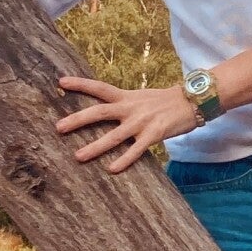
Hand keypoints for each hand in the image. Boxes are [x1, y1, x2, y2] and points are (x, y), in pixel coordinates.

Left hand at [55, 76, 202, 173]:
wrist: (193, 101)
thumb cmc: (165, 102)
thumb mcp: (141, 98)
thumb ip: (124, 104)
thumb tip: (105, 112)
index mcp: (127, 96)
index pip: (99, 88)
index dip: (80, 84)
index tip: (61, 82)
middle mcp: (131, 108)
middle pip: (99, 112)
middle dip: (78, 119)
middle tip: (58, 127)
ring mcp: (142, 121)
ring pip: (114, 136)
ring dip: (95, 146)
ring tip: (78, 156)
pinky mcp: (154, 134)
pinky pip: (136, 150)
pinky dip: (123, 159)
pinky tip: (111, 169)